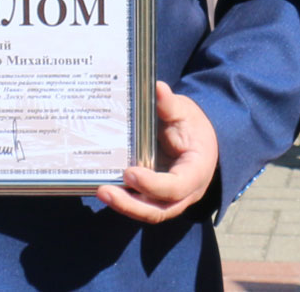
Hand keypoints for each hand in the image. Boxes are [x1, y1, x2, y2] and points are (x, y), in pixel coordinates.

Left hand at [96, 81, 218, 223]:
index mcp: (196, 172)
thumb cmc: (191, 125)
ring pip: (148, 211)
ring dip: (123, 205)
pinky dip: (124, 199)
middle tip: (104, 191)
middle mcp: (185, 192)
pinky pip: (140, 203)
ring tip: (100, 191)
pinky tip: (103, 187)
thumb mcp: (184, 112)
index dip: (153, 184)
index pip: (176, 186)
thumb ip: (170, 105)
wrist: (199, 139)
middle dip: (131, 205)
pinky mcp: (155, 195)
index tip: (130, 172)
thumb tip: (157, 88)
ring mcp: (170, 198)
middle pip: (159, 209)